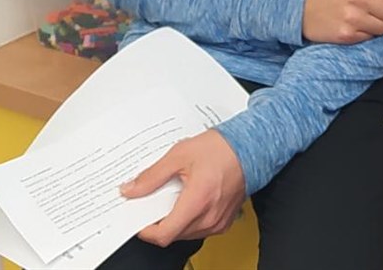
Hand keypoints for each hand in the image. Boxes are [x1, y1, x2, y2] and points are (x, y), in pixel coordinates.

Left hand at [119, 131, 245, 246]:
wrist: (250, 147)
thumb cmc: (222, 149)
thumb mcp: (179, 155)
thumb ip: (152, 176)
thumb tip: (132, 190)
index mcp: (197, 201)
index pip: (164, 234)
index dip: (145, 230)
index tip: (138, 219)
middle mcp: (209, 217)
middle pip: (172, 234)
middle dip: (158, 222)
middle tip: (153, 202)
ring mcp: (218, 222)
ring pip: (185, 234)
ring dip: (173, 221)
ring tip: (173, 198)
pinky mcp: (223, 222)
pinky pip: (198, 230)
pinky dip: (188, 220)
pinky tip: (187, 201)